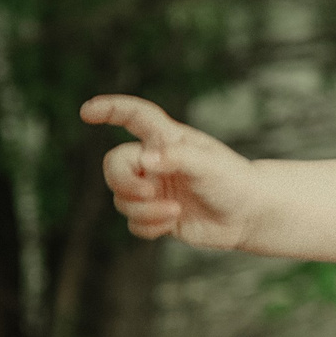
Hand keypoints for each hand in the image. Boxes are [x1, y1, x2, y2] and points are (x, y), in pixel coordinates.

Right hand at [78, 94, 261, 251]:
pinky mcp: (156, 215)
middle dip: (124, 181)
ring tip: (174, 210)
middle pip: (113, 165)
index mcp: (167, 139)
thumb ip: (176, 158)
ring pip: (121, 198)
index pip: (133, 116)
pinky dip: (148, 227)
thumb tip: (144, 162)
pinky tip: (172, 223)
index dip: (109, 109)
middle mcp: (155, 161)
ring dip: (143, 209)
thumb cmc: (233, 180)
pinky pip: (132, 223)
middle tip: (149, 191)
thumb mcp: (208, 164)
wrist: (248, 215)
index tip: (87, 112)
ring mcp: (154, 189)